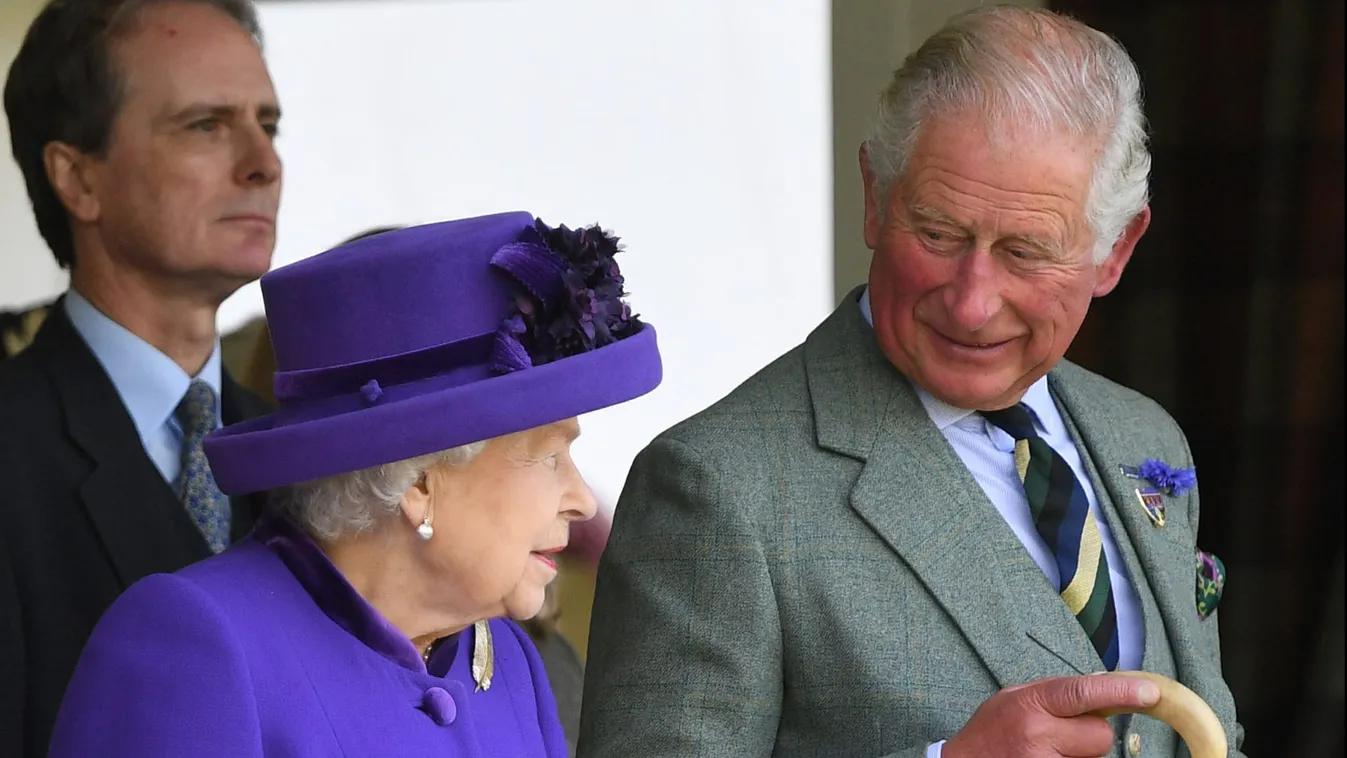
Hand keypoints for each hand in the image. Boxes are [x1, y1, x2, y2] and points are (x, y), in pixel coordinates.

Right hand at [942, 674, 1159, 757]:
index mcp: (1030, 704)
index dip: (1120, 690)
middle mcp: (1039, 735)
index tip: (1150, 692)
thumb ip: (1052, 691)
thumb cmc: (989, 732)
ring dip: (1079, 754)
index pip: (1083, 693)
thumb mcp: (1013, 697)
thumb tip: (1099, 684)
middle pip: (1100, 735)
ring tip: (1046, 750)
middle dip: (1091, 734)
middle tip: (1064, 734)